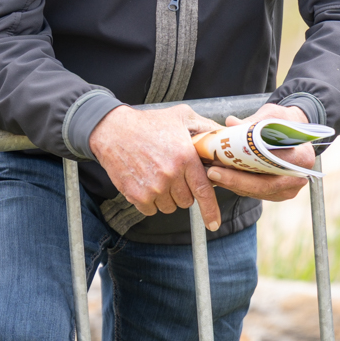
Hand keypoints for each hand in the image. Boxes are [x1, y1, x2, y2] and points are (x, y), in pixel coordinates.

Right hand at [88, 104, 224, 229]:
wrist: (112, 130)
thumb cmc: (148, 123)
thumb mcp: (181, 116)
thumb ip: (206, 128)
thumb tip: (226, 137)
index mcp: (185, 157)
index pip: (204, 191)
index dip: (211, 210)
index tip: (213, 224)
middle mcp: (170, 174)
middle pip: (187, 201)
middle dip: (183, 191)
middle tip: (172, 175)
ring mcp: (153, 187)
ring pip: (169, 207)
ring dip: (166, 197)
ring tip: (156, 176)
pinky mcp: (136, 195)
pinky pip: (151, 210)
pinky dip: (149, 201)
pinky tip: (145, 182)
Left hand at [205, 104, 313, 201]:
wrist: (295, 132)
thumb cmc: (284, 122)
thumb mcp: (272, 115)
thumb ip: (253, 121)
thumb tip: (230, 122)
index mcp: (302, 157)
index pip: (273, 167)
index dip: (249, 168)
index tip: (224, 163)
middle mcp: (298, 177)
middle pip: (264, 186)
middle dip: (235, 181)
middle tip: (211, 173)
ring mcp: (288, 189)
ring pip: (257, 192)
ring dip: (233, 184)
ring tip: (211, 174)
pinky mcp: (278, 193)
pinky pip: (256, 193)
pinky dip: (238, 186)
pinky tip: (220, 177)